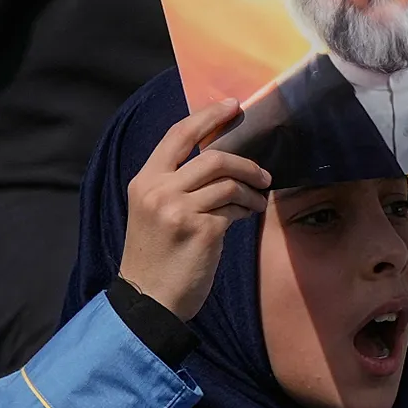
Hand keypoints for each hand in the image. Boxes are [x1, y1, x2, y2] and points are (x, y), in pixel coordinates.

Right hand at [118, 100, 269, 320]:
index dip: (208, 117)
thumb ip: (175, 185)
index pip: (177, 135)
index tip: (232, 107)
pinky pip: (235, 208)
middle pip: (212, 157)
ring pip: (228, 182)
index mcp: (144, 181)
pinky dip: (246, 209)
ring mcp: (179, 209)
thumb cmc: (154, 256)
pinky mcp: (201, 230)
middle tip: (263, 174)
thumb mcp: (153, 212)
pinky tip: (246, 216)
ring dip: (251, 190)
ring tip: (257, 201)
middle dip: (245, 163)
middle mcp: (158, 190)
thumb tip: (219, 162)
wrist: (148, 299)